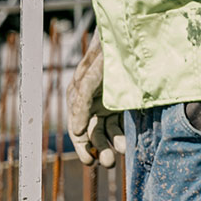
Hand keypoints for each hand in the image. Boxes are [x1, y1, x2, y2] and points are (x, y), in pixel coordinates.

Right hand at [67, 35, 125, 167]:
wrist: (124, 39)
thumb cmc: (104, 55)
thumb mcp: (90, 77)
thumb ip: (82, 103)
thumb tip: (77, 131)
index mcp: (77, 97)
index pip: (77, 128)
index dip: (81, 147)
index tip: (89, 161)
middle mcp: (88, 104)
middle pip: (91, 133)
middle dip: (97, 149)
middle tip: (108, 162)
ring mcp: (104, 104)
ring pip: (105, 131)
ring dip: (110, 144)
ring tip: (120, 152)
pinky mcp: (117, 103)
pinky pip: (116, 124)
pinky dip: (118, 135)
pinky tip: (124, 144)